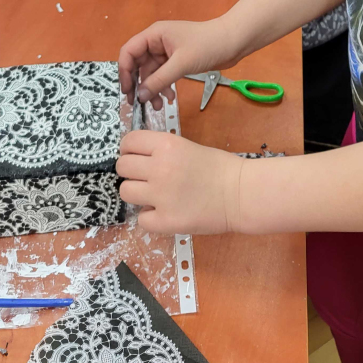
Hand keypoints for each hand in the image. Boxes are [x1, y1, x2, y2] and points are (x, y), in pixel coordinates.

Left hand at [117, 130, 243, 233]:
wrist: (240, 193)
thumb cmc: (219, 167)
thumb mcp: (187, 147)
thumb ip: (162, 151)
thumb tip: (137, 158)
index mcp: (166, 145)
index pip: (128, 142)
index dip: (129, 150)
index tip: (136, 156)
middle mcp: (159, 168)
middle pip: (122, 167)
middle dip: (131, 172)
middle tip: (146, 177)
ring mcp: (161, 196)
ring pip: (125, 192)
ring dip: (137, 194)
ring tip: (154, 196)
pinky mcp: (166, 221)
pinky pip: (141, 219)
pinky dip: (151, 217)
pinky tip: (164, 212)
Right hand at [118, 17, 242, 108]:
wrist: (234, 42)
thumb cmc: (208, 45)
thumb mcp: (181, 64)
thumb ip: (159, 80)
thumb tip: (140, 96)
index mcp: (154, 35)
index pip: (129, 52)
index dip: (124, 71)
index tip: (127, 90)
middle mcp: (157, 42)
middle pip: (138, 64)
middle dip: (139, 84)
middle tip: (138, 103)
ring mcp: (167, 51)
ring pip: (152, 73)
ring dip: (153, 89)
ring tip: (158, 106)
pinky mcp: (177, 60)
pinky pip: (163, 75)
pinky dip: (164, 86)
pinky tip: (170, 97)